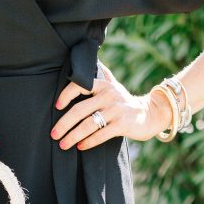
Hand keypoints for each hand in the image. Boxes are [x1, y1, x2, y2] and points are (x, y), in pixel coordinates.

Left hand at [50, 61, 173, 149]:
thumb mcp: (113, 85)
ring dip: (73, 136)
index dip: (66, 95)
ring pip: (89, 124)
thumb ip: (101, 74)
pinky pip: (101, 134)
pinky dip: (89, 142)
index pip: (80, 85)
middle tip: (53, 134)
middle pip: (80, 109)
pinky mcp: (123, 124)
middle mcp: (109, 95)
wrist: (149, 114)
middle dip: (64, 124)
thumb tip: (89, 57)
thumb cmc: (124, 101)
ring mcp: (116, 110)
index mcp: (104, 84)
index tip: (56, 106)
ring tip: (63, 144)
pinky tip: (80, 146)